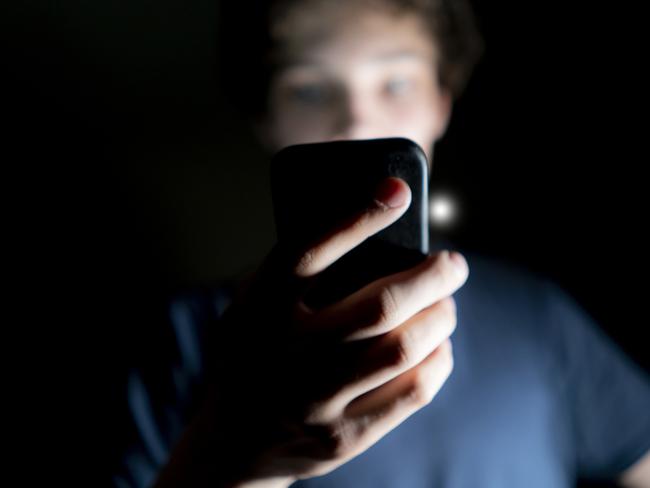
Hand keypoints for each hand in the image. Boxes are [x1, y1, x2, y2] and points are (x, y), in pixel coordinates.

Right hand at [156, 177, 468, 486]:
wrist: (230, 441)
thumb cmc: (254, 354)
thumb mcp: (252, 306)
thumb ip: (293, 273)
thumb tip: (370, 228)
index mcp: (259, 308)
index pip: (311, 251)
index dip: (359, 218)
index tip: (398, 192)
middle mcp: (285, 352)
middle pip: (379, 304)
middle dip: (433, 276)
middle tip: (453, 264)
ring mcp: (313, 400)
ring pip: (403, 348)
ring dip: (440, 318)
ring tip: (446, 305)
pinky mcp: (340, 437)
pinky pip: (410, 393)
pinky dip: (437, 362)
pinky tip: (439, 348)